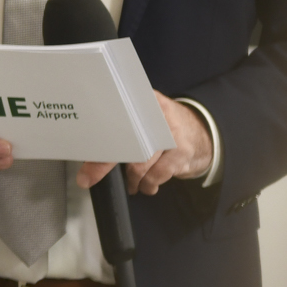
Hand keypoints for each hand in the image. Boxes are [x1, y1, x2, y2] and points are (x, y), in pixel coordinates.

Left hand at [77, 94, 213, 195]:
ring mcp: (171, 132)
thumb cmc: (163, 125)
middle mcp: (156, 113)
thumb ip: (120, 125)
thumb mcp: (142, 117)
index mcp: (140, 100)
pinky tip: (147, 186)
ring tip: (131, 184)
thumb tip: (87, 150)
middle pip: (124, 141)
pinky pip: (159, 173)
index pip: (113, 119)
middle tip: (89, 177)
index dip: (97, 140)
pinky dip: (149, 184)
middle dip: (104, 164)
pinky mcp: (183, 151)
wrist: (202, 131)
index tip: (84, 158)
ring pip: (141, 163)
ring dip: (132, 179)